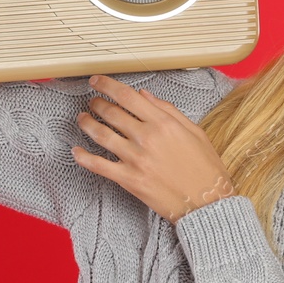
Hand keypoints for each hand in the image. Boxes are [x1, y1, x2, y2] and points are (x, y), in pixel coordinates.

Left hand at [70, 75, 237, 223]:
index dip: (107, 85)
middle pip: (111, 112)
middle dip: (97, 103)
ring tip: (83, 118)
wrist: (207, 202)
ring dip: (87, 123)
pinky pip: (98, 165)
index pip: (127, 96)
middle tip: (92, 101)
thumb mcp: (194, 131)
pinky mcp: (129, 180)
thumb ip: (168, 110)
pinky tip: (76, 150)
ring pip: (100, 135)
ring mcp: (135, 159)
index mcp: (163, 123)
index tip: (96, 80)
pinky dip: (83, 156)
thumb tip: (144, 94)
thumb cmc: (205, 167)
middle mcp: (146, 137)